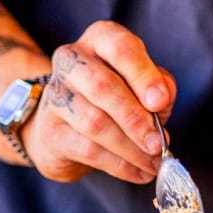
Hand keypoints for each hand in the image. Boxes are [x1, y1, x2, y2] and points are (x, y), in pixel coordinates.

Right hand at [22, 21, 175, 183]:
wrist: (64, 129)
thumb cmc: (113, 99)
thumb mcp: (142, 84)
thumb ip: (159, 86)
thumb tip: (162, 100)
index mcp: (100, 40)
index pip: (120, 47)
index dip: (143, 75)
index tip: (160, 102)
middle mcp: (71, 60)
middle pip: (103, 86)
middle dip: (135, 119)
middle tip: (158, 143)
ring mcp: (55, 95)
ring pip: (95, 122)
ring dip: (130, 148)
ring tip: (153, 162)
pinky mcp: (51, 131)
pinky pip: (88, 149)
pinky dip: (120, 165)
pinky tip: (139, 172)